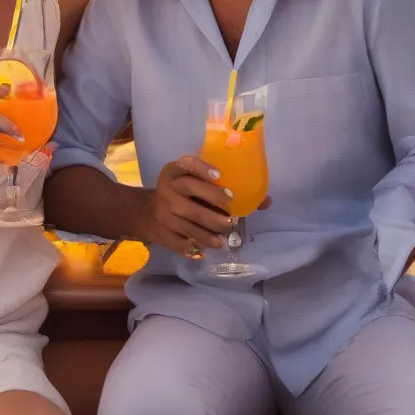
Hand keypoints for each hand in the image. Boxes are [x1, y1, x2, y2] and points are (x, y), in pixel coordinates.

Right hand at [142, 155, 256, 257]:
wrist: (147, 212)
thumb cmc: (183, 194)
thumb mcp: (195, 183)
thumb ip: (224, 187)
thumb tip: (266, 201)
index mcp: (175, 171)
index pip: (187, 165)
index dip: (202, 169)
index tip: (219, 175)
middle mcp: (167, 189)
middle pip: (190, 194)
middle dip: (213, 205)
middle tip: (231, 218)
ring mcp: (163, 212)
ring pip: (188, 223)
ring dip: (208, 233)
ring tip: (224, 238)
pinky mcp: (161, 232)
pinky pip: (179, 242)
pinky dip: (193, 247)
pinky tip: (205, 250)